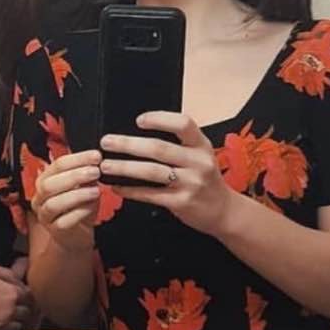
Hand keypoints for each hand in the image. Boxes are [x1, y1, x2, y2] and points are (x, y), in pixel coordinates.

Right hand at [0, 259, 36, 329]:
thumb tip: (20, 275)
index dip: (27, 292)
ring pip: (19, 325)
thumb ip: (9, 274)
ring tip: (9, 310)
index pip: (30, 295)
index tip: (23, 290)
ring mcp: (1, 324)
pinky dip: (6, 326)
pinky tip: (0, 318)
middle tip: (19, 300)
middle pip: (28, 312)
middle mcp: (10, 311)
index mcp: (12, 294)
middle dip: (25, 306)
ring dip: (17, 318)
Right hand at [31, 149, 102, 250]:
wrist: (78, 233)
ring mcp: (45, 215)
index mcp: (45, 180)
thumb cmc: (79, 206)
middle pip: (50, 184)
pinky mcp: (54, 230)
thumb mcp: (85, 187)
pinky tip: (91, 207)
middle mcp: (40, 197)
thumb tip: (95, 162)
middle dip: (74, 176)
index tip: (96, 156)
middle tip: (95, 172)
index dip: (77, 159)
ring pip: (54, 203)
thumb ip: (86, 176)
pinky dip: (79, 212)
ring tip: (96, 190)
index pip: (57, 165)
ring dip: (77, 195)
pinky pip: (63, 221)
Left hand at [100, 112, 232, 235]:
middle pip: (159, 148)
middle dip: (128, 144)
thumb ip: (178, 144)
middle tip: (106, 142)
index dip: (160, 119)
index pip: (183, 124)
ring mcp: (191, 183)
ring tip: (106, 165)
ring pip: (151, 171)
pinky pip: (150, 194)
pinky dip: (130, 190)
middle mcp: (198, 162)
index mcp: (202, 145)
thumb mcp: (200, 155)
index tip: (138, 120)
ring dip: (124, 167)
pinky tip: (117, 186)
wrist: (223, 210)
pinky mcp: (181, 202)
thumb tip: (138, 132)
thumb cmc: (205, 178)